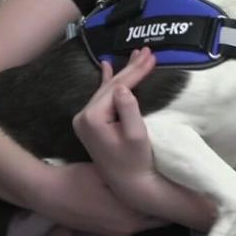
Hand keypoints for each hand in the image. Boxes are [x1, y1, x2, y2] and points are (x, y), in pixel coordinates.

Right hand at [38, 160, 166, 235]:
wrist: (49, 195)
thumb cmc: (79, 180)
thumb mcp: (108, 172)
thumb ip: (132, 175)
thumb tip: (153, 172)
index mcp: (132, 216)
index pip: (164, 211)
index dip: (172, 197)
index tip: (179, 185)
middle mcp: (128, 229)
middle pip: (157, 219)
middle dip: (164, 206)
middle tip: (172, 187)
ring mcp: (117, 233)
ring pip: (145, 222)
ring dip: (151, 210)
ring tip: (157, 191)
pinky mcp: (107, 232)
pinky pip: (132, 224)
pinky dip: (138, 214)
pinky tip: (136, 200)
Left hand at [72, 48, 165, 209]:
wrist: (128, 184)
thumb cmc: (136, 161)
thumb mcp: (136, 136)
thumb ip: (129, 110)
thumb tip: (124, 87)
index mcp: (92, 118)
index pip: (116, 87)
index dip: (135, 71)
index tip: (152, 57)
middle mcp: (83, 116)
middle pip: (110, 85)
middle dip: (131, 68)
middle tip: (148, 51)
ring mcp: (85, 120)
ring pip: (107, 89)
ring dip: (123, 72)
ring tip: (137, 55)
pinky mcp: (91, 123)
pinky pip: (101, 97)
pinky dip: (107, 81)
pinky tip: (107, 66)